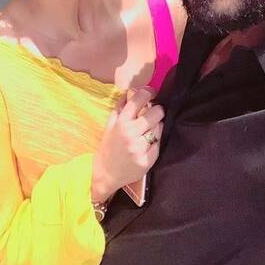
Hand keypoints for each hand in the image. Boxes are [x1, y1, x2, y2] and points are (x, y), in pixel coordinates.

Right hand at [92, 87, 163, 201]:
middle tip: (153, 114)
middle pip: (156, 112)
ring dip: (156, 126)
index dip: (148, 92)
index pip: (139, 100)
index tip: (151, 93)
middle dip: (157, 111)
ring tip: (148, 131)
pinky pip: (159, 143)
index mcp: (121, 123)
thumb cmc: (108, 147)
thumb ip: (120, 107)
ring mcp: (140, 147)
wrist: (105, 174)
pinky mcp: (148, 160)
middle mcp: (131, 134)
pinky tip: (148, 143)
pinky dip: (156, 141)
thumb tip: (131, 90)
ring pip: (160, 127)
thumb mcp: (110, 125)